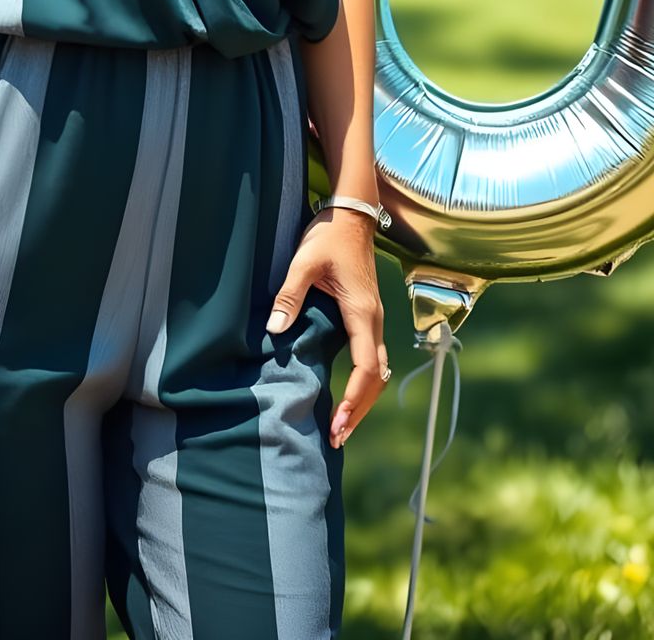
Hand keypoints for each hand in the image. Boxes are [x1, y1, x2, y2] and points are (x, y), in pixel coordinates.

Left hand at [265, 208, 387, 447]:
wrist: (351, 214)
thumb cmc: (328, 236)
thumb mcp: (304, 262)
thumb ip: (290, 295)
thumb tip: (275, 329)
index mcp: (362, 313)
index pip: (366, 367)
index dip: (354, 398)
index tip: (338, 423)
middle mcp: (373, 320)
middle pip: (377, 377)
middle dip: (359, 409)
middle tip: (337, 438)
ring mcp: (373, 318)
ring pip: (378, 369)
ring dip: (363, 399)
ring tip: (342, 426)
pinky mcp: (367, 315)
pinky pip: (371, 357)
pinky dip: (363, 382)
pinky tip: (347, 395)